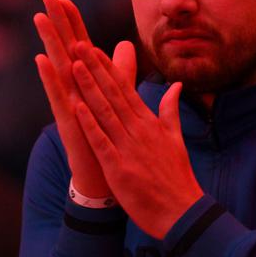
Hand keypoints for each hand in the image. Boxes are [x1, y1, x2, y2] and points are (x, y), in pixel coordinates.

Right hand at [33, 0, 135, 197]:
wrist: (102, 174)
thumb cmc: (107, 135)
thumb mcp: (117, 96)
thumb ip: (121, 71)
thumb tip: (126, 45)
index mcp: (87, 82)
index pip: (79, 44)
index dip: (72, 22)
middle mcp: (74, 88)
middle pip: (64, 48)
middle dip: (55, 22)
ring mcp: (69, 103)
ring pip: (57, 67)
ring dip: (48, 41)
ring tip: (39, 18)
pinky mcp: (67, 120)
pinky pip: (57, 96)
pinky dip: (50, 78)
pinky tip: (41, 59)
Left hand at [71, 41, 202, 238]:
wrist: (183, 212)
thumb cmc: (176, 176)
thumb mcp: (175, 138)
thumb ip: (171, 110)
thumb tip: (176, 85)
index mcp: (149, 122)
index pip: (125, 89)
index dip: (107, 68)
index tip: (93, 48)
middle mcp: (139, 129)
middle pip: (112, 93)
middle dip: (94, 68)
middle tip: (77, 44)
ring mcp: (128, 147)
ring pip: (105, 111)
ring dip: (88, 87)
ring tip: (72, 65)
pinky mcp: (120, 167)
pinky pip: (101, 141)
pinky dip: (89, 123)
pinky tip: (76, 107)